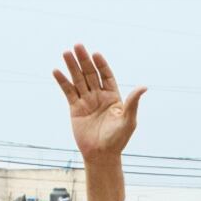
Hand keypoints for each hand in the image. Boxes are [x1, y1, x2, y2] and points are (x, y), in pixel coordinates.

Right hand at [54, 44, 145, 161]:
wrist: (101, 155)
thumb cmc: (118, 140)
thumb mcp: (128, 120)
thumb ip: (133, 103)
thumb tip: (144, 87)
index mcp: (113, 96)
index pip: (106, 75)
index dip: (101, 64)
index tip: (96, 54)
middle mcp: (99, 96)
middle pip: (90, 74)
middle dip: (84, 60)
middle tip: (78, 46)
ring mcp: (86, 101)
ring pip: (78, 80)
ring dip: (72, 66)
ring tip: (66, 53)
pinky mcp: (75, 108)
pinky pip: (68, 92)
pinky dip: (62, 81)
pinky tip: (57, 71)